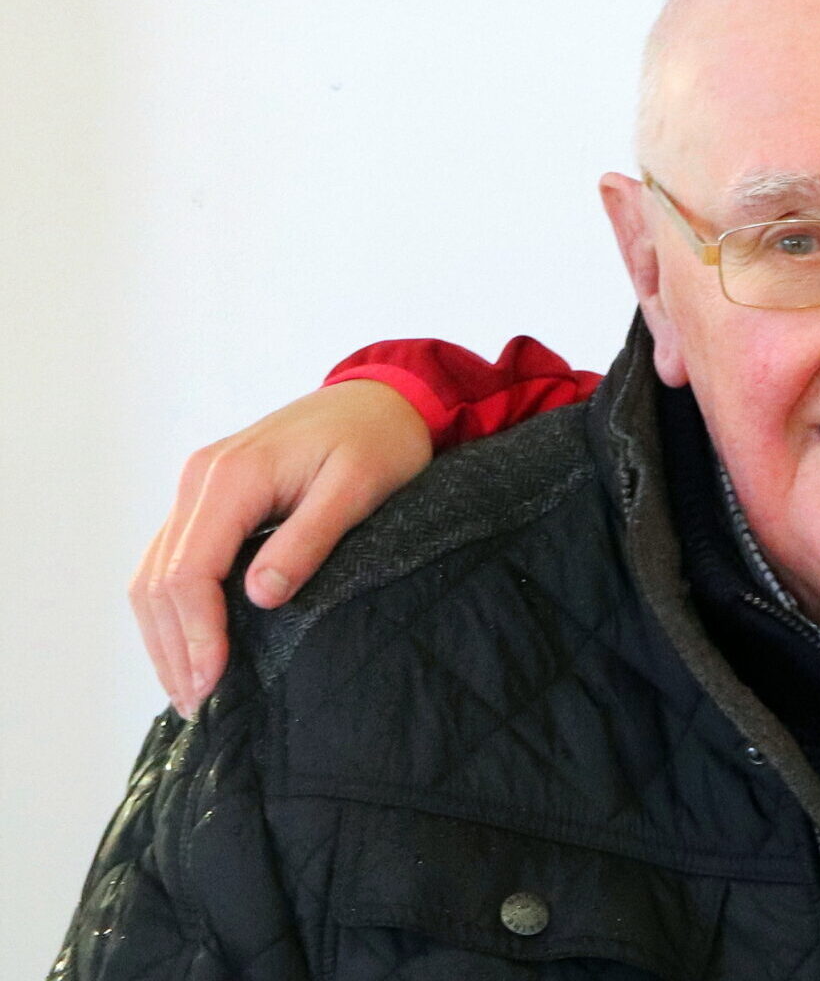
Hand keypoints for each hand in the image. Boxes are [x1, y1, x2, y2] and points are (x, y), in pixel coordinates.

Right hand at [130, 379, 431, 716]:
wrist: (383, 395)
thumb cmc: (381, 438)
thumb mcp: (360, 486)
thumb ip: (310, 538)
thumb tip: (261, 596)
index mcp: (232, 477)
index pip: (190, 570)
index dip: (196, 634)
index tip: (212, 684)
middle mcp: (200, 479)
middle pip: (159, 578)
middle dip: (173, 647)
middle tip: (198, 706)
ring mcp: (198, 487)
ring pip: (155, 572)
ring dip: (165, 635)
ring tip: (189, 691)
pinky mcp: (209, 498)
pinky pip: (173, 559)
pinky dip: (174, 608)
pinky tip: (192, 646)